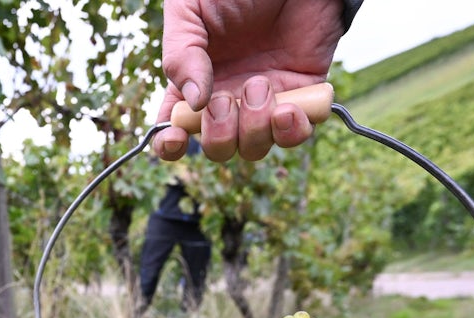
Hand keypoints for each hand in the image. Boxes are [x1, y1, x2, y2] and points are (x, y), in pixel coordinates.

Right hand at [154, 0, 345, 161]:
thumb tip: (194, 104)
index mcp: (195, 80)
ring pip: (254, 147)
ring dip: (254, 127)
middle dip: (219, 135)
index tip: (176, 140)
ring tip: (261, 83)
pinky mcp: (302, 95)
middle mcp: (228, 97)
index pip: (177, 126)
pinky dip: (291, 132)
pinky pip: (295, 135)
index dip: (171, 144)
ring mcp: (265, 100)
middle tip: (226, 101)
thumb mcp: (191, 10)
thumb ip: (180, 55)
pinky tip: (286, 110)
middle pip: (218, 147)